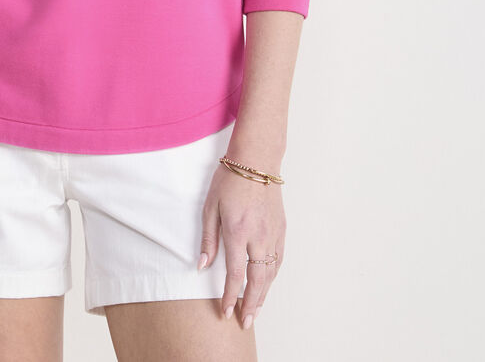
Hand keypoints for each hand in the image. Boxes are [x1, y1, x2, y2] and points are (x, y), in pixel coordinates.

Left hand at [198, 164, 284, 328]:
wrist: (256, 161)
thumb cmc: (229, 180)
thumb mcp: (210, 206)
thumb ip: (208, 239)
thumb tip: (203, 267)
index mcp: (237, 231)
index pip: (235, 274)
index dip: (230, 296)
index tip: (226, 311)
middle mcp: (258, 236)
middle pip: (257, 280)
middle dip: (251, 305)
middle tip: (245, 322)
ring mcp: (273, 233)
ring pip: (271, 273)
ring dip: (263, 295)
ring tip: (255, 310)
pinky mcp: (281, 228)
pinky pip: (279, 259)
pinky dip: (273, 276)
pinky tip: (267, 284)